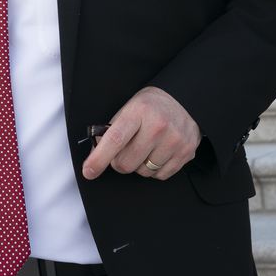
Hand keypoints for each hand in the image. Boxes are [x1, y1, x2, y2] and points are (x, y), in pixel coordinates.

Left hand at [81, 86, 200, 181]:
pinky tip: (158, 152)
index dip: (99, 158)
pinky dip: (155, 169)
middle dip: (120, 162)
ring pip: (143, 172)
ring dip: (139, 165)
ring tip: (146, 147)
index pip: (115, 139)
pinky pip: (160, 176)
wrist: (184, 99)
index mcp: (139, 112)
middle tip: (125, 150)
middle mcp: (158, 126)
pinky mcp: (186, 152)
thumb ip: (112, 131)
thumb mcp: (129, 108)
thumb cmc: (151, 106)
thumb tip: (95, 155)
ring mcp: (174, 141)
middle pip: (126, 163)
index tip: (89, 171)